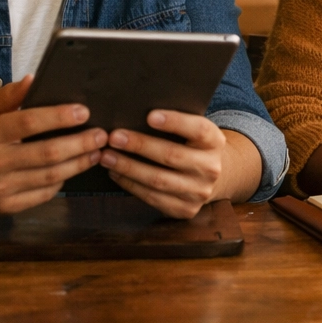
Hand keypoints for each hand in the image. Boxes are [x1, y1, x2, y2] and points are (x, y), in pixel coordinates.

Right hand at [0, 76, 107, 213]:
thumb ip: (9, 94)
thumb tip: (34, 80)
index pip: (28, 122)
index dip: (59, 117)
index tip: (84, 111)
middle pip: (47, 153)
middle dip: (80, 143)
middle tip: (101, 134)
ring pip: (51, 176)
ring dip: (79, 163)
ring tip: (96, 151)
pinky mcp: (6, 205)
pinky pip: (44, 193)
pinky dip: (63, 180)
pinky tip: (74, 168)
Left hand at [101, 111, 232, 218]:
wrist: (213, 178)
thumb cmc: (192, 146)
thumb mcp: (193, 132)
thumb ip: (176, 124)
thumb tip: (136, 112)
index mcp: (215, 142)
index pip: (199, 130)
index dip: (175, 122)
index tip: (150, 115)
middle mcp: (211, 168)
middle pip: (172, 155)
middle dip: (140, 145)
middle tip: (114, 137)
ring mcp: (199, 191)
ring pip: (158, 179)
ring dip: (128, 167)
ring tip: (107, 156)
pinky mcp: (186, 209)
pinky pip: (153, 197)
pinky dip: (130, 184)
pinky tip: (116, 173)